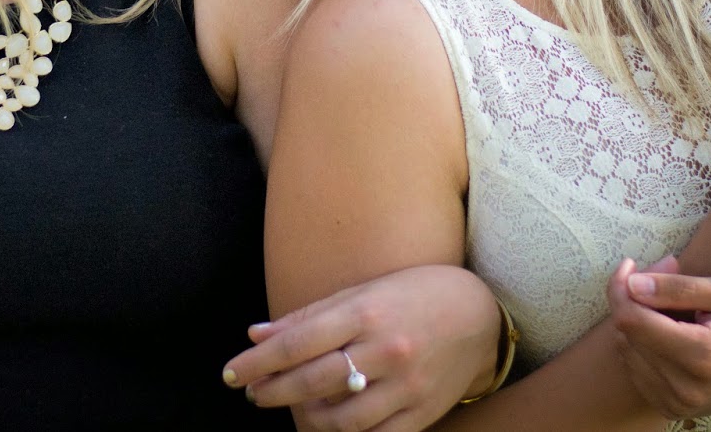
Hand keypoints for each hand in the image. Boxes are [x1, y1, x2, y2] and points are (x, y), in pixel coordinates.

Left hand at [222, 264, 500, 431]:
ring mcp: (405, 385)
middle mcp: (385, 350)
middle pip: (312, 381)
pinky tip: (327, 426)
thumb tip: (256, 335)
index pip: (296, 343)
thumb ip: (307, 316)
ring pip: (342, 419)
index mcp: (365, 313)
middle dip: (273, 391)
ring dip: (305, 417)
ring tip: (292, 407)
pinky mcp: (423, 412)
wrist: (478, 314)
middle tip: (252, 392)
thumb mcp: (360, 292)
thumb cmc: (411, 294)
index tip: (231, 372)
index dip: (257, 362)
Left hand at [607, 258, 710, 418]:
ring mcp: (684, 404)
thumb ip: (679, 289)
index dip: (621, 287)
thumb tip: (632, 285)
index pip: (631, 320)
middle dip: (634, 300)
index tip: (631, 264)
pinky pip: (639, 373)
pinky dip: (644, 348)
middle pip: (627, 335)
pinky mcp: (680, 410)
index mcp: (703, 355)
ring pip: (628, 353)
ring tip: (675, 307)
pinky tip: (670, 333)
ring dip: (639, 323)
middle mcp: (689, 387)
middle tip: (664, 278)